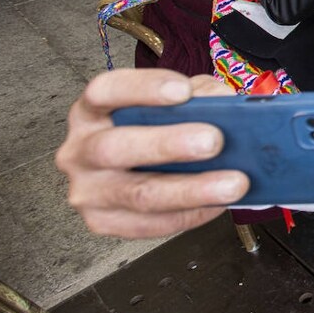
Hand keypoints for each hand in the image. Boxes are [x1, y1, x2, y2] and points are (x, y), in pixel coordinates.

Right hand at [56, 70, 247, 238]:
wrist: (135, 167)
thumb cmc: (153, 129)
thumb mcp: (172, 102)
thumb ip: (197, 95)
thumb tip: (226, 104)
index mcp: (91, 111)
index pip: (104, 92)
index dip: (143, 89)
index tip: (183, 91)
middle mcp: (80, 150)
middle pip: (116, 147)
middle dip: (169, 145)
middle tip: (213, 141)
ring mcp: (88, 190)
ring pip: (138, 194)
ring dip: (192, 189)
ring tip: (233, 183)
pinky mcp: (103, 222)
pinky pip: (149, 223)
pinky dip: (190, 214)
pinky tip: (218, 204)